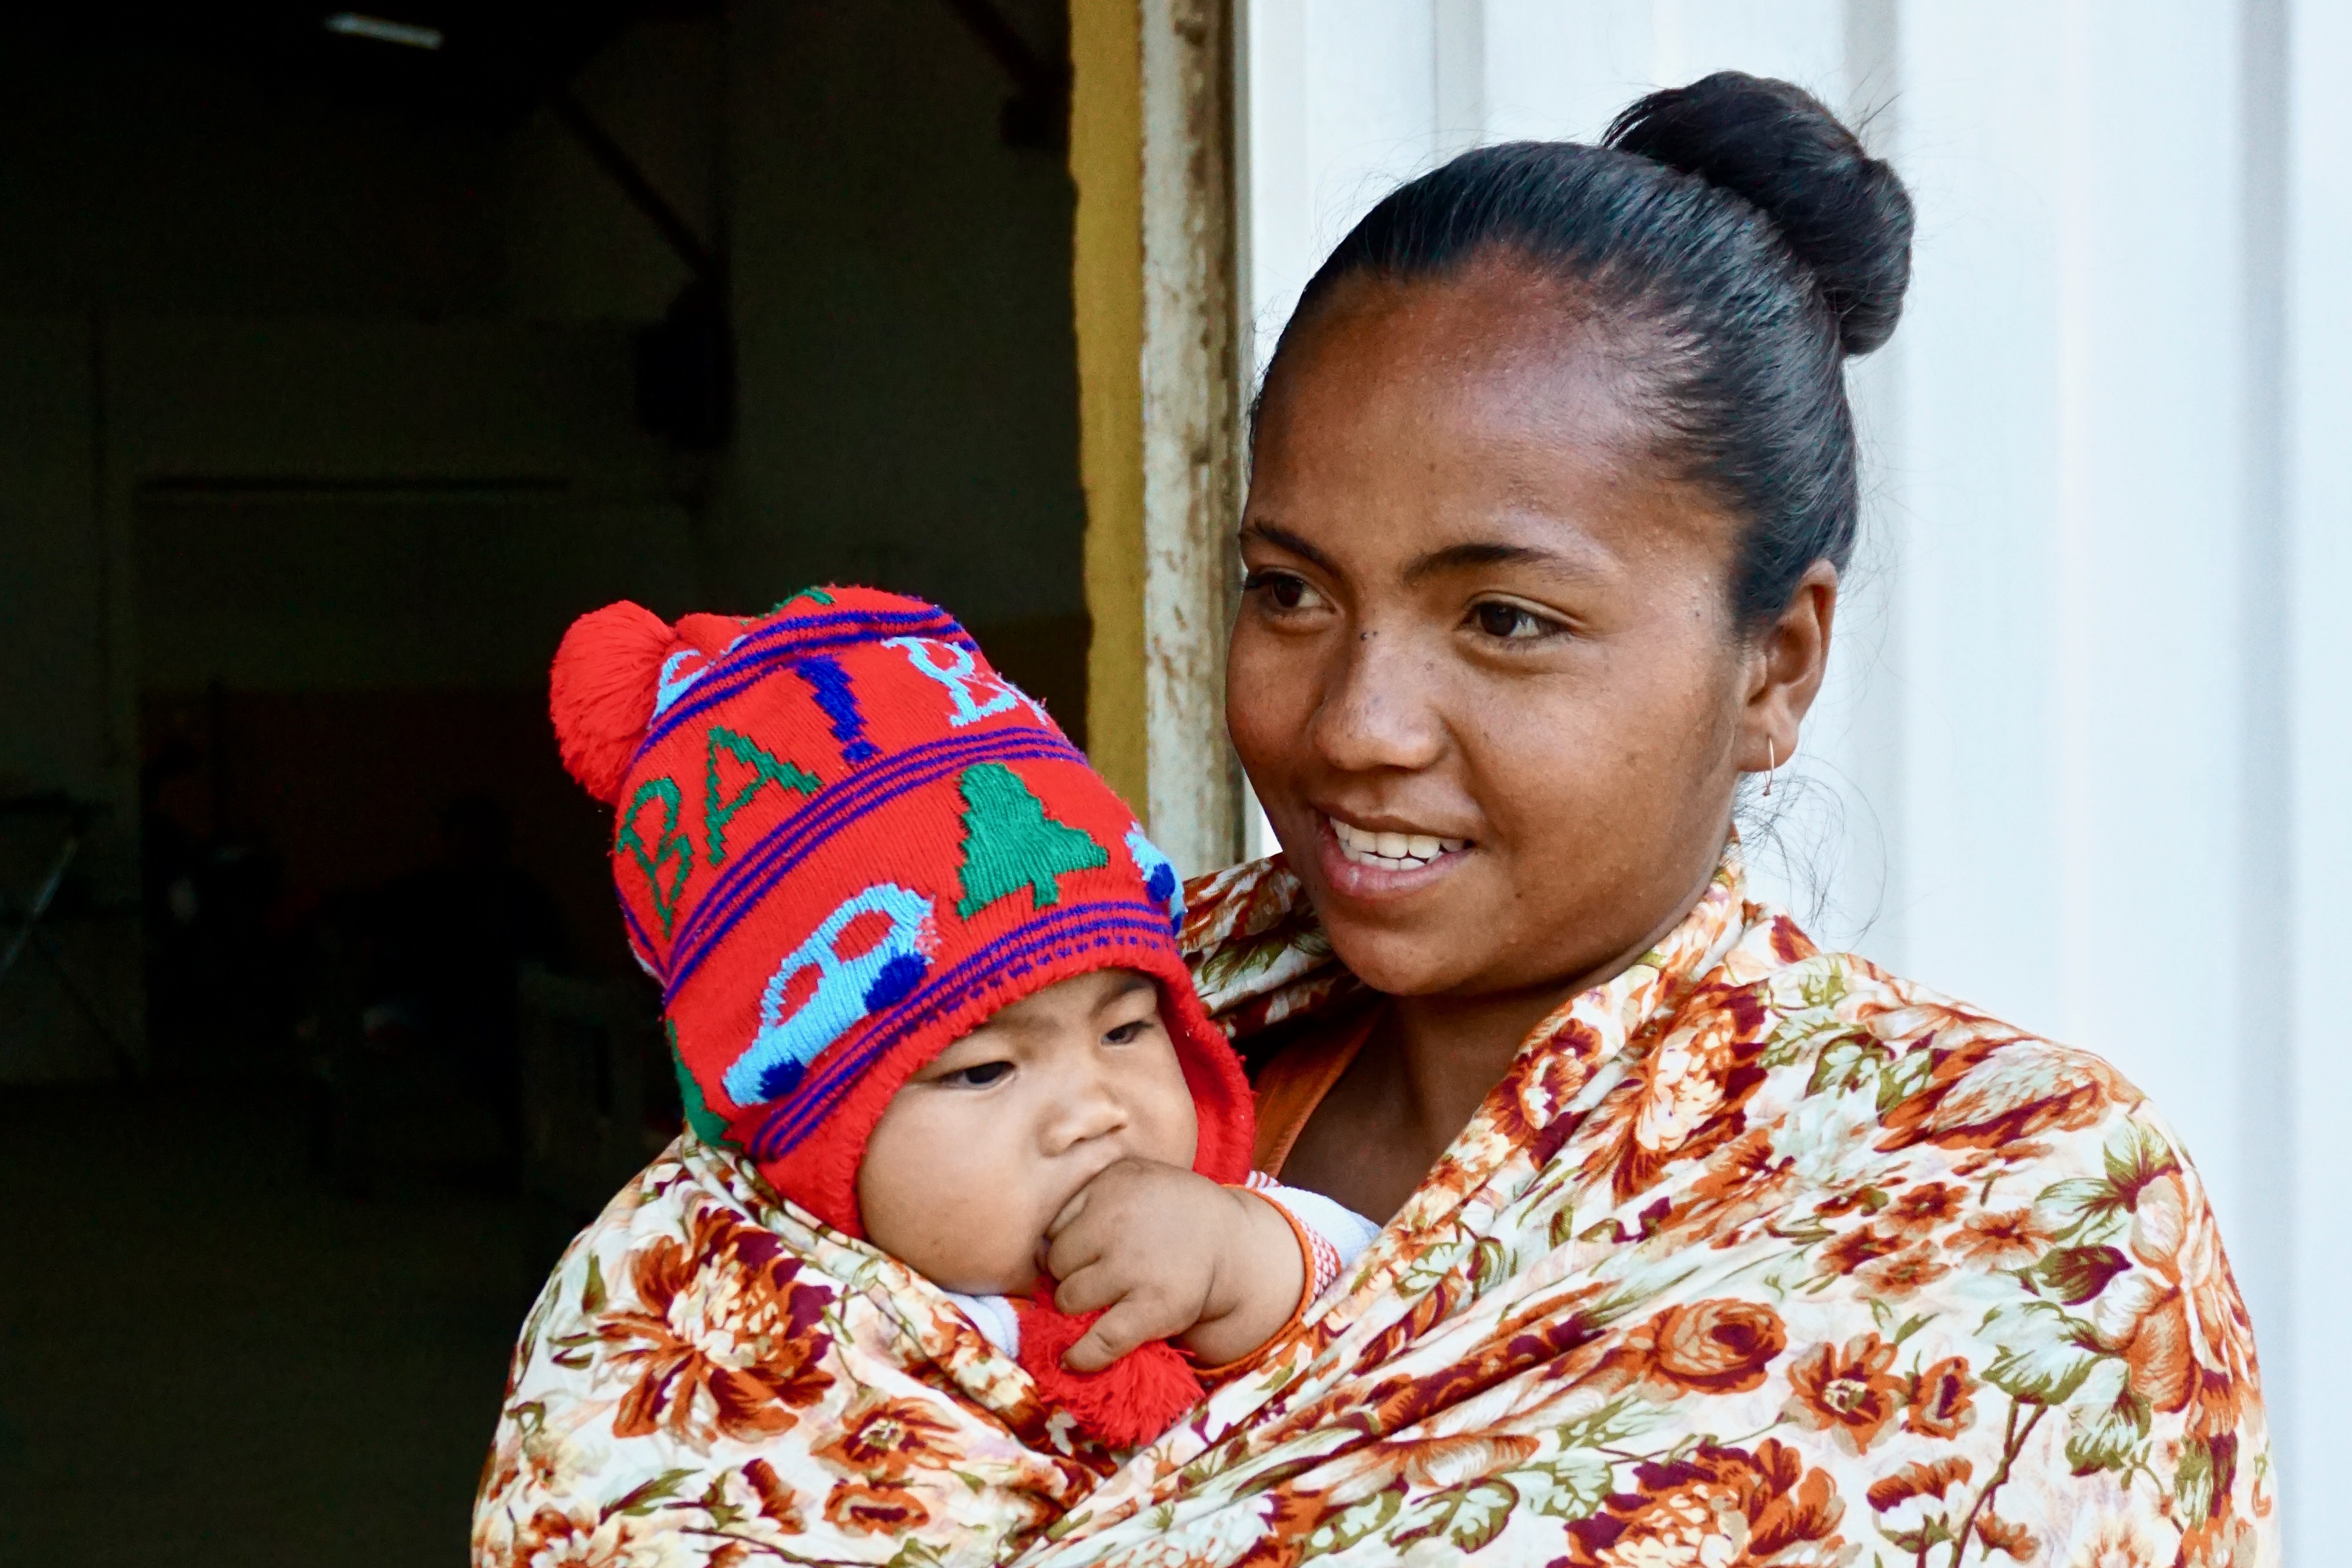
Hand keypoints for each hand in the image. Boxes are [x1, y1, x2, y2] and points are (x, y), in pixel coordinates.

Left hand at [1043, 1158, 1304, 1372]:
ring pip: (1069, 1298)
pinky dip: (1082, 1355)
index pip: (1056, 1221)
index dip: (1066, 1241)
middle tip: (1099, 1275)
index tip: (1083, 1250)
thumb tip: (1034, 1251)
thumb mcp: (1135, 1181)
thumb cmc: (1172, 1214)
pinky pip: (1100, 1339)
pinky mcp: (1155, 1308)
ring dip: (1078, 1306)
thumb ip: (1090, 1199)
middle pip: (1057, 1259)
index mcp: (1114, 1182)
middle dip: (1070, 1272)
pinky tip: (1074, 1359)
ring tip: (1105, 1300)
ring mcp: (1137, 1266)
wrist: (1233, 1246)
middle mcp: (1120, 1219)